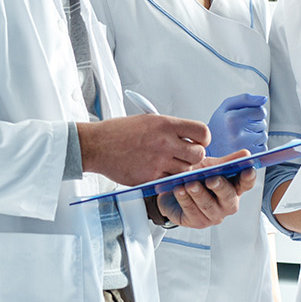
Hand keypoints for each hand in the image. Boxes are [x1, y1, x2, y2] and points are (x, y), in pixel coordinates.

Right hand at [78, 114, 208, 185]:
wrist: (97, 145)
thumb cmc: (118, 132)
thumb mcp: (147, 120)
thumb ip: (169, 129)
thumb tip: (187, 137)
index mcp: (165, 125)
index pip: (202, 132)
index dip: (203, 139)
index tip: (198, 141)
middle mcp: (164, 143)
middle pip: (198, 154)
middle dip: (195, 156)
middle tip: (186, 155)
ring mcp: (158, 162)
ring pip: (185, 171)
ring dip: (181, 169)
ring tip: (168, 163)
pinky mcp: (150, 178)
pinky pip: (169, 181)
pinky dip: (167, 178)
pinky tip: (157, 170)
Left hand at [159, 150, 259, 228]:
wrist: (172, 190)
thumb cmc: (195, 177)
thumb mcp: (209, 166)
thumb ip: (225, 162)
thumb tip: (245, 153)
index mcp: (233, 187)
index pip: (246, 184)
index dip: (248, 178)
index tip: (248, 170)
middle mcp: (227, 204)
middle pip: (229, 198)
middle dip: (220, 187)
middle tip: (211, 179)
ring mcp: (213, 215)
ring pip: (208, 206)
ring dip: (199, 194)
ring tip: (190, 184)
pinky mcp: (197, 222)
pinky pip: (192, 212)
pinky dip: (185, 200)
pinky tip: (179, 190)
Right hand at [204, 93, 267, 156]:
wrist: (208, 149)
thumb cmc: (219, 125)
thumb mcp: (227, 106)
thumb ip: (246, 99)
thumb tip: (264, 99)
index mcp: (232, 119)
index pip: (260, 111)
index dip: (254, 112)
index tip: (244, 116)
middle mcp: (237, 134)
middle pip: (263, 123)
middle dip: (254, 124)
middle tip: (239, 128)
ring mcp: (243, 148)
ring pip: (263, 136)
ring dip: (256, 135)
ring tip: (240, 137)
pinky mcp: (248, 158)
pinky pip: (263, 148)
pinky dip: (256, 146)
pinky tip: (243, 146)